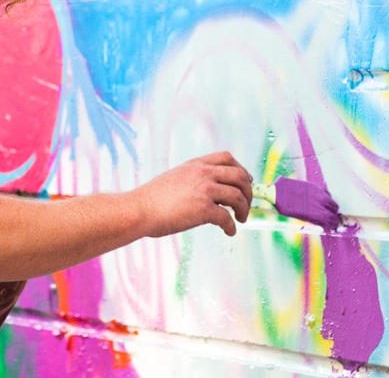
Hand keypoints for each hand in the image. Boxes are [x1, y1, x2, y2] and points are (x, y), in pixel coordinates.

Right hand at [135, 151, 252, 237]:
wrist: (139, 210)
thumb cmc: (153, 198)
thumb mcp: (176, 176)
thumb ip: (194, 177)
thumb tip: (209, 188)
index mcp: (196, 164)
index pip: (227, 158)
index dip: (241, 169)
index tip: (246, 180)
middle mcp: (203, 173)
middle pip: (239, 176)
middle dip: (248, 191)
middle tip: (246, 203)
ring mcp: (205, 190)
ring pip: (238, 196)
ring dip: (244, 209)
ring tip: (241, 218)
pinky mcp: (204, 210)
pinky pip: (227, 218)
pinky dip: (232, 226)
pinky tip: (229, 231)